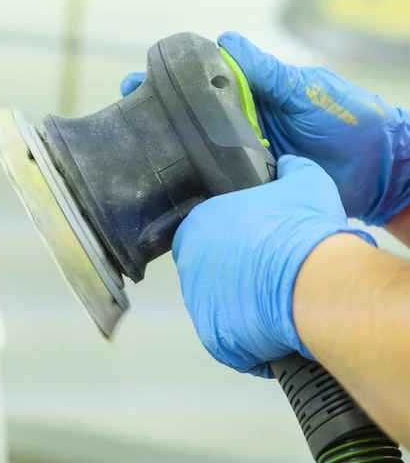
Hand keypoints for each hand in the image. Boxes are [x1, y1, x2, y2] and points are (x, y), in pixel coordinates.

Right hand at [121, 35, 409, 225]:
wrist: (380, 170)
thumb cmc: (351, 120)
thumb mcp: (307, 90)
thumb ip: (267, 73)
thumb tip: (226, 41)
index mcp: (254, 95)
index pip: (203, 82)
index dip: (170, 80)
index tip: (139, 79)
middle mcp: (244, 124)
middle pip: (193, 119)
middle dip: (158, 116)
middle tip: (125, 115)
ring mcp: (246, 156)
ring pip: (202, 152)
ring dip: (172, 151)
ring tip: (136, 152)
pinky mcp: (253, 186)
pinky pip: (221, 183)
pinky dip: (198, 184)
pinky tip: (171, 188)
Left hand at [171, 155, 374, 377]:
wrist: (317, 279)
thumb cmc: (304, 227)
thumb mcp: (304, 180)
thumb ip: (289, 169)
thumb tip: (288, 166)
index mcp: (201, 223)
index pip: (204, 230)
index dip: (231, 238)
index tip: (257, 245)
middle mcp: (190, 264)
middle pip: (207, 268)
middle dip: (233, 272)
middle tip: (267, 274)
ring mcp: (199, 304)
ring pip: (217, 305)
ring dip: (240, 305)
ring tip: (276, 302)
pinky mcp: (215, 338)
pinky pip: (230, 340)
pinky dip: (250, 338)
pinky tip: (275, 328)